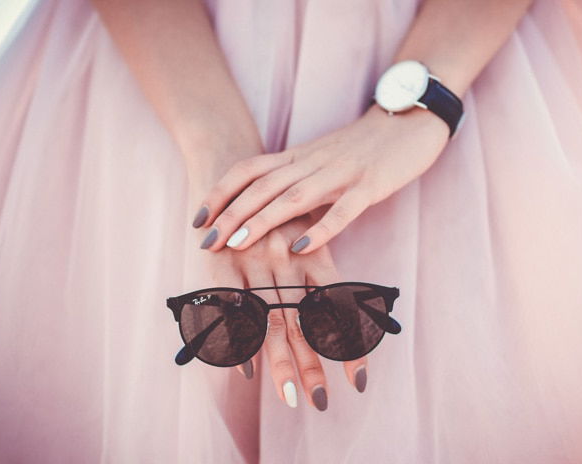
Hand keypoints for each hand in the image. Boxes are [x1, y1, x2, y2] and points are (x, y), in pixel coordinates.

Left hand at [192, 103, 449, 253]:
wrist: (409, 119)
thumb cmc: (363, 146)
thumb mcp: (320, 159)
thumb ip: (295, 180)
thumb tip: (266, 213)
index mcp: (298, 156)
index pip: (248, 171)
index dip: (220, 193)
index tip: (197, 220)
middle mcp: (312, 162)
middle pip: (262, 187)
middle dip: (230, 214)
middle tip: (206, 243)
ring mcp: (341, 173)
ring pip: (294, 197)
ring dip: (263, 220)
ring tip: (237, 244)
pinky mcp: (370, 185)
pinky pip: (343, 209)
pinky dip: (321, 229)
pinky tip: (301, 249)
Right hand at [197, 212, 368, 409]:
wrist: (237, 173)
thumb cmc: (281, 214)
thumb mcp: (308, 236)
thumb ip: (321, 279)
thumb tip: (348, 326)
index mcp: (313, 256)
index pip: (338, 310)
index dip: (349, 346)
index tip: (358, 383)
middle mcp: (287, 261)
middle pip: (303, 322)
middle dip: (312, 364)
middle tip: (318, 401)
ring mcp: (254, 263)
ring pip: (271, 320)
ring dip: (281, 362)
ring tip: (291, 396)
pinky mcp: (222, 264)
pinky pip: (231, 308)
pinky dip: (239, 338)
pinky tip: (247, 370)